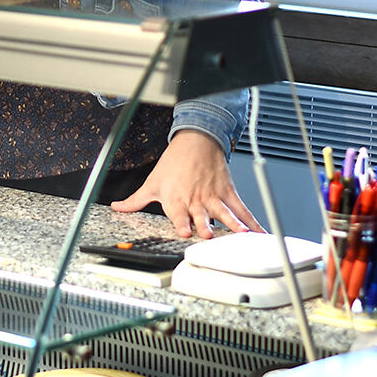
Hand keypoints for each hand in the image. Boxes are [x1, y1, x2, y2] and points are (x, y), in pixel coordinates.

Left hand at [109, 129, 263, 238]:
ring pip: (224, 213)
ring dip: (233, 224)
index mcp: (176, 199)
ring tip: (241, 234)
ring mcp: (214, 196)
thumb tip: (118, 207)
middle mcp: (196, 200)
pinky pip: (241, 209)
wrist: (196, 140)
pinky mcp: (227, 192)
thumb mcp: (152, 182)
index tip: (184, 232)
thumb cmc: (174, 163)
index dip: (181, 223)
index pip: (178, 214)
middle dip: (205, 226)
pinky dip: (251, 221)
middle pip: (202, 216)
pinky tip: (258, 233)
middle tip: (209, 235)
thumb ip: (136, 200)